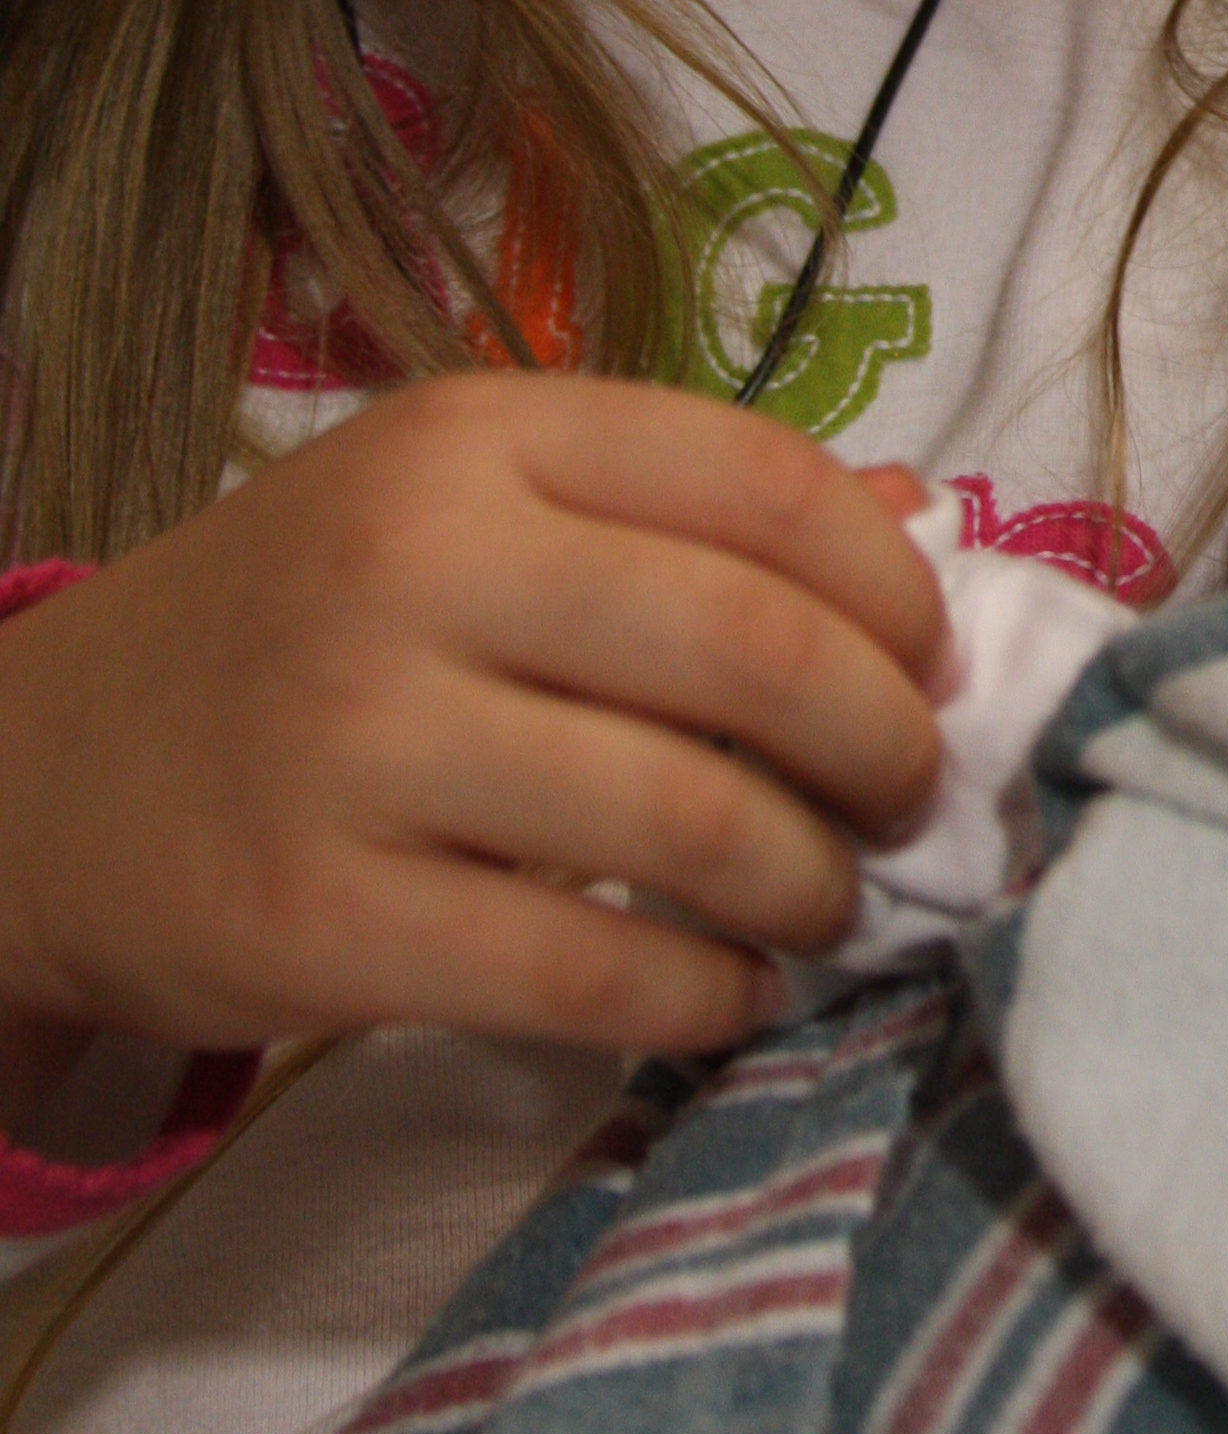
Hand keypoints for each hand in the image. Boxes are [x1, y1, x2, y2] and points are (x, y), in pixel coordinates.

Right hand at [0, 375, 946, 1064]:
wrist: (38, 780)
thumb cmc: (304, 629)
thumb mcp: (466, 505)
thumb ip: (681, 507)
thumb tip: (917, 524)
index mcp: (475, 438)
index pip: (762, 488)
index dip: (890, 591)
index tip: (931, 661)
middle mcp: (418, 562)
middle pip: (754, 649)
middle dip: (881, 742)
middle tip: (907, 798)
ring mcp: (361, 741)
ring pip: (690, 820)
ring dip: (810, 881)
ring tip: (826, 900)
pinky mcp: (324, 920)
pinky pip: (586, 973)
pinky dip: (705, 995)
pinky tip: (731, 991)